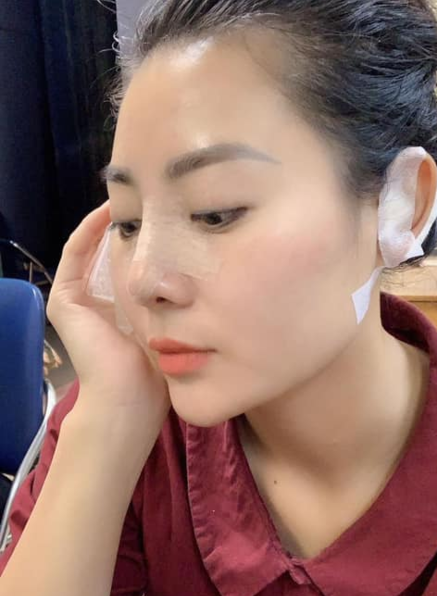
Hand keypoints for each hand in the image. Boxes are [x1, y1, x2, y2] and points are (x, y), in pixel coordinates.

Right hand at [47, 202, 170, 453]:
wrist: (131, 401)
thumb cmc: (160, 372)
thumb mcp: (177, 326)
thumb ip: (184, 304)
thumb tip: (213, 275)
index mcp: (119, 311)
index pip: (131, 265)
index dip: (148, 238)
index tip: (171, 215)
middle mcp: (94, 304)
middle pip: (110, 254)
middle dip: (132, 226)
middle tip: (152, 197)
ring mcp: (75, 302)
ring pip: (91, 248)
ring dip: (109, 221)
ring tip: (133, 194)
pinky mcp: (64, 301)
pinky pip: (75, 254)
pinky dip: (90, 230)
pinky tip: (112, 211)